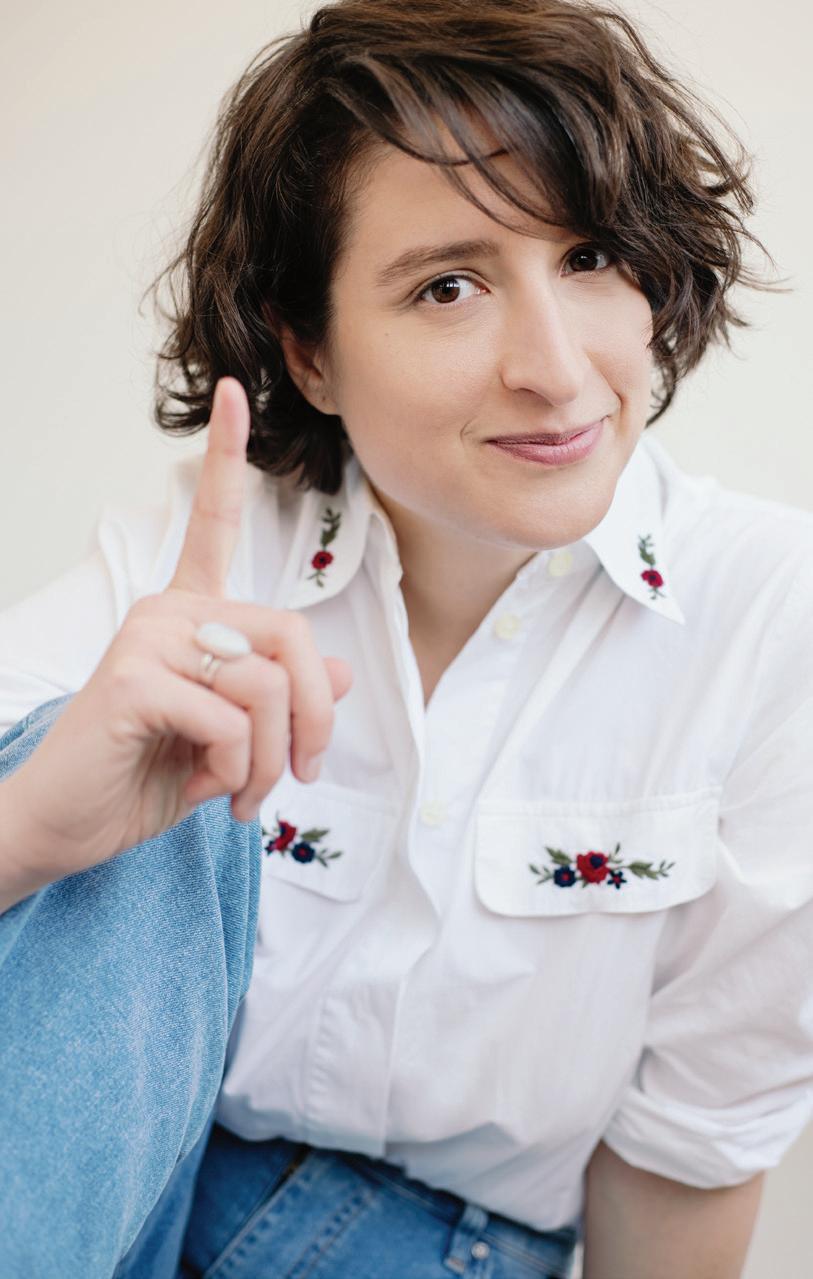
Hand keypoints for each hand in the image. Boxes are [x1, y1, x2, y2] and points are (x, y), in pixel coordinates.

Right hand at [4, 377, 352, 890]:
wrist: (67, 824)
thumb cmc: (146, 773)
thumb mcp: (232, 738)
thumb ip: (280, 700)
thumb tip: (344, 672)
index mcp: (188, 612)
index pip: (211, 524)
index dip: (224, 458)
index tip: (231, 393)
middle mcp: (166, 610)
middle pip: (291, 634)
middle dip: (317, 716)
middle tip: (304, 771)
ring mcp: (147, 638)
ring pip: (268, 686)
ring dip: (273, 758)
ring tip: (248, 796)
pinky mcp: (133, 678)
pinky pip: (231, 718)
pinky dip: (239, 769)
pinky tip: (213, 792)